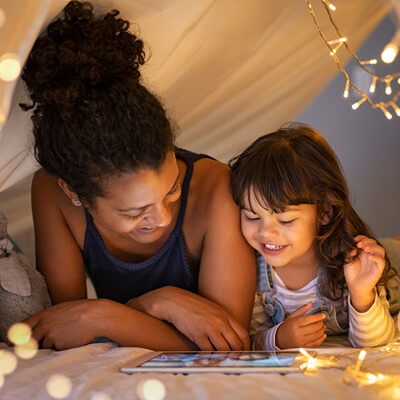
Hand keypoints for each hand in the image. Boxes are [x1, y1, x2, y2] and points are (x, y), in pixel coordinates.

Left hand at [24, 299, 108, 349]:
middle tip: (47, 340)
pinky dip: (62, 347)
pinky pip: (56, 350)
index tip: (24, 339)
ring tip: (68, 334)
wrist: (96, 316)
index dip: (23, 334)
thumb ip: (48, 318)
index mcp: (45, 314)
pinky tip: (72, 338)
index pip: (24, 326)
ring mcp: (51, 335)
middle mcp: (44, 325)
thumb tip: (39, 328)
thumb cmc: (82, 310)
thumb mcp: (62, 309)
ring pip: (45, 346)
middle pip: (31, 339)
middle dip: (35, 343)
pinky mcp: (59, 345)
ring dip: (53, 344)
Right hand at [128, 286, 248, 350]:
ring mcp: (209, 328)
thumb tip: (231, 335)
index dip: (246, 347)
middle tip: (235, 361)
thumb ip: (223, 320)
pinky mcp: (198, 335)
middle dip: (237, 355)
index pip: (243, 334)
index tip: (244, 353)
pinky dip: (211, 358)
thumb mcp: (212, 309)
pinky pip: (209, 352)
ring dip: (224, 358)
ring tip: (223, 362)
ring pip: (224, 350)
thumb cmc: (193, 306)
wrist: (174, 301)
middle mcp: (220, 321)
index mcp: (225, 314)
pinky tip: (210, 359)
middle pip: (236, 344)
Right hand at [276, 302, 325, 348]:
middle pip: (314, 327)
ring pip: (316, 335)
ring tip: (323, 327)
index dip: (318, 317)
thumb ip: (302, 309)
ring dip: (322, 331)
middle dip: (320, 324)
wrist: (280, 338)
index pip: (309, 319)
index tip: (323, 315)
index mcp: (295, 323)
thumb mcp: (292, 316)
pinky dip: (321, 339)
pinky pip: (315, 343)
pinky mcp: (303, 347)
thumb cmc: (286, 326)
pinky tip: (323, 335)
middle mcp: (298, 332)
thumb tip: (310, 303)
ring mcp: (301, 341)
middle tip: (322, 321)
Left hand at [344, 235, 384, 311]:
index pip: (366, 240)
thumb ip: (350, 253)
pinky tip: (369, 257)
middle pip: (374, 243)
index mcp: (363, 251)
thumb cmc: (351, 272)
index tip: (354, 239)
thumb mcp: (348, 260)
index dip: (362, 238)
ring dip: (373, 247)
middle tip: (358, 244)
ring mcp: (375, 261)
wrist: (353, 285)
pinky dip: (376, 257)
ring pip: (380, 250)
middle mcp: (370, 255)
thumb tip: (353, 248)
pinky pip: (381, 261)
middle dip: (367, 241)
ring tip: (365, 248)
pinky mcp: (378, 269)